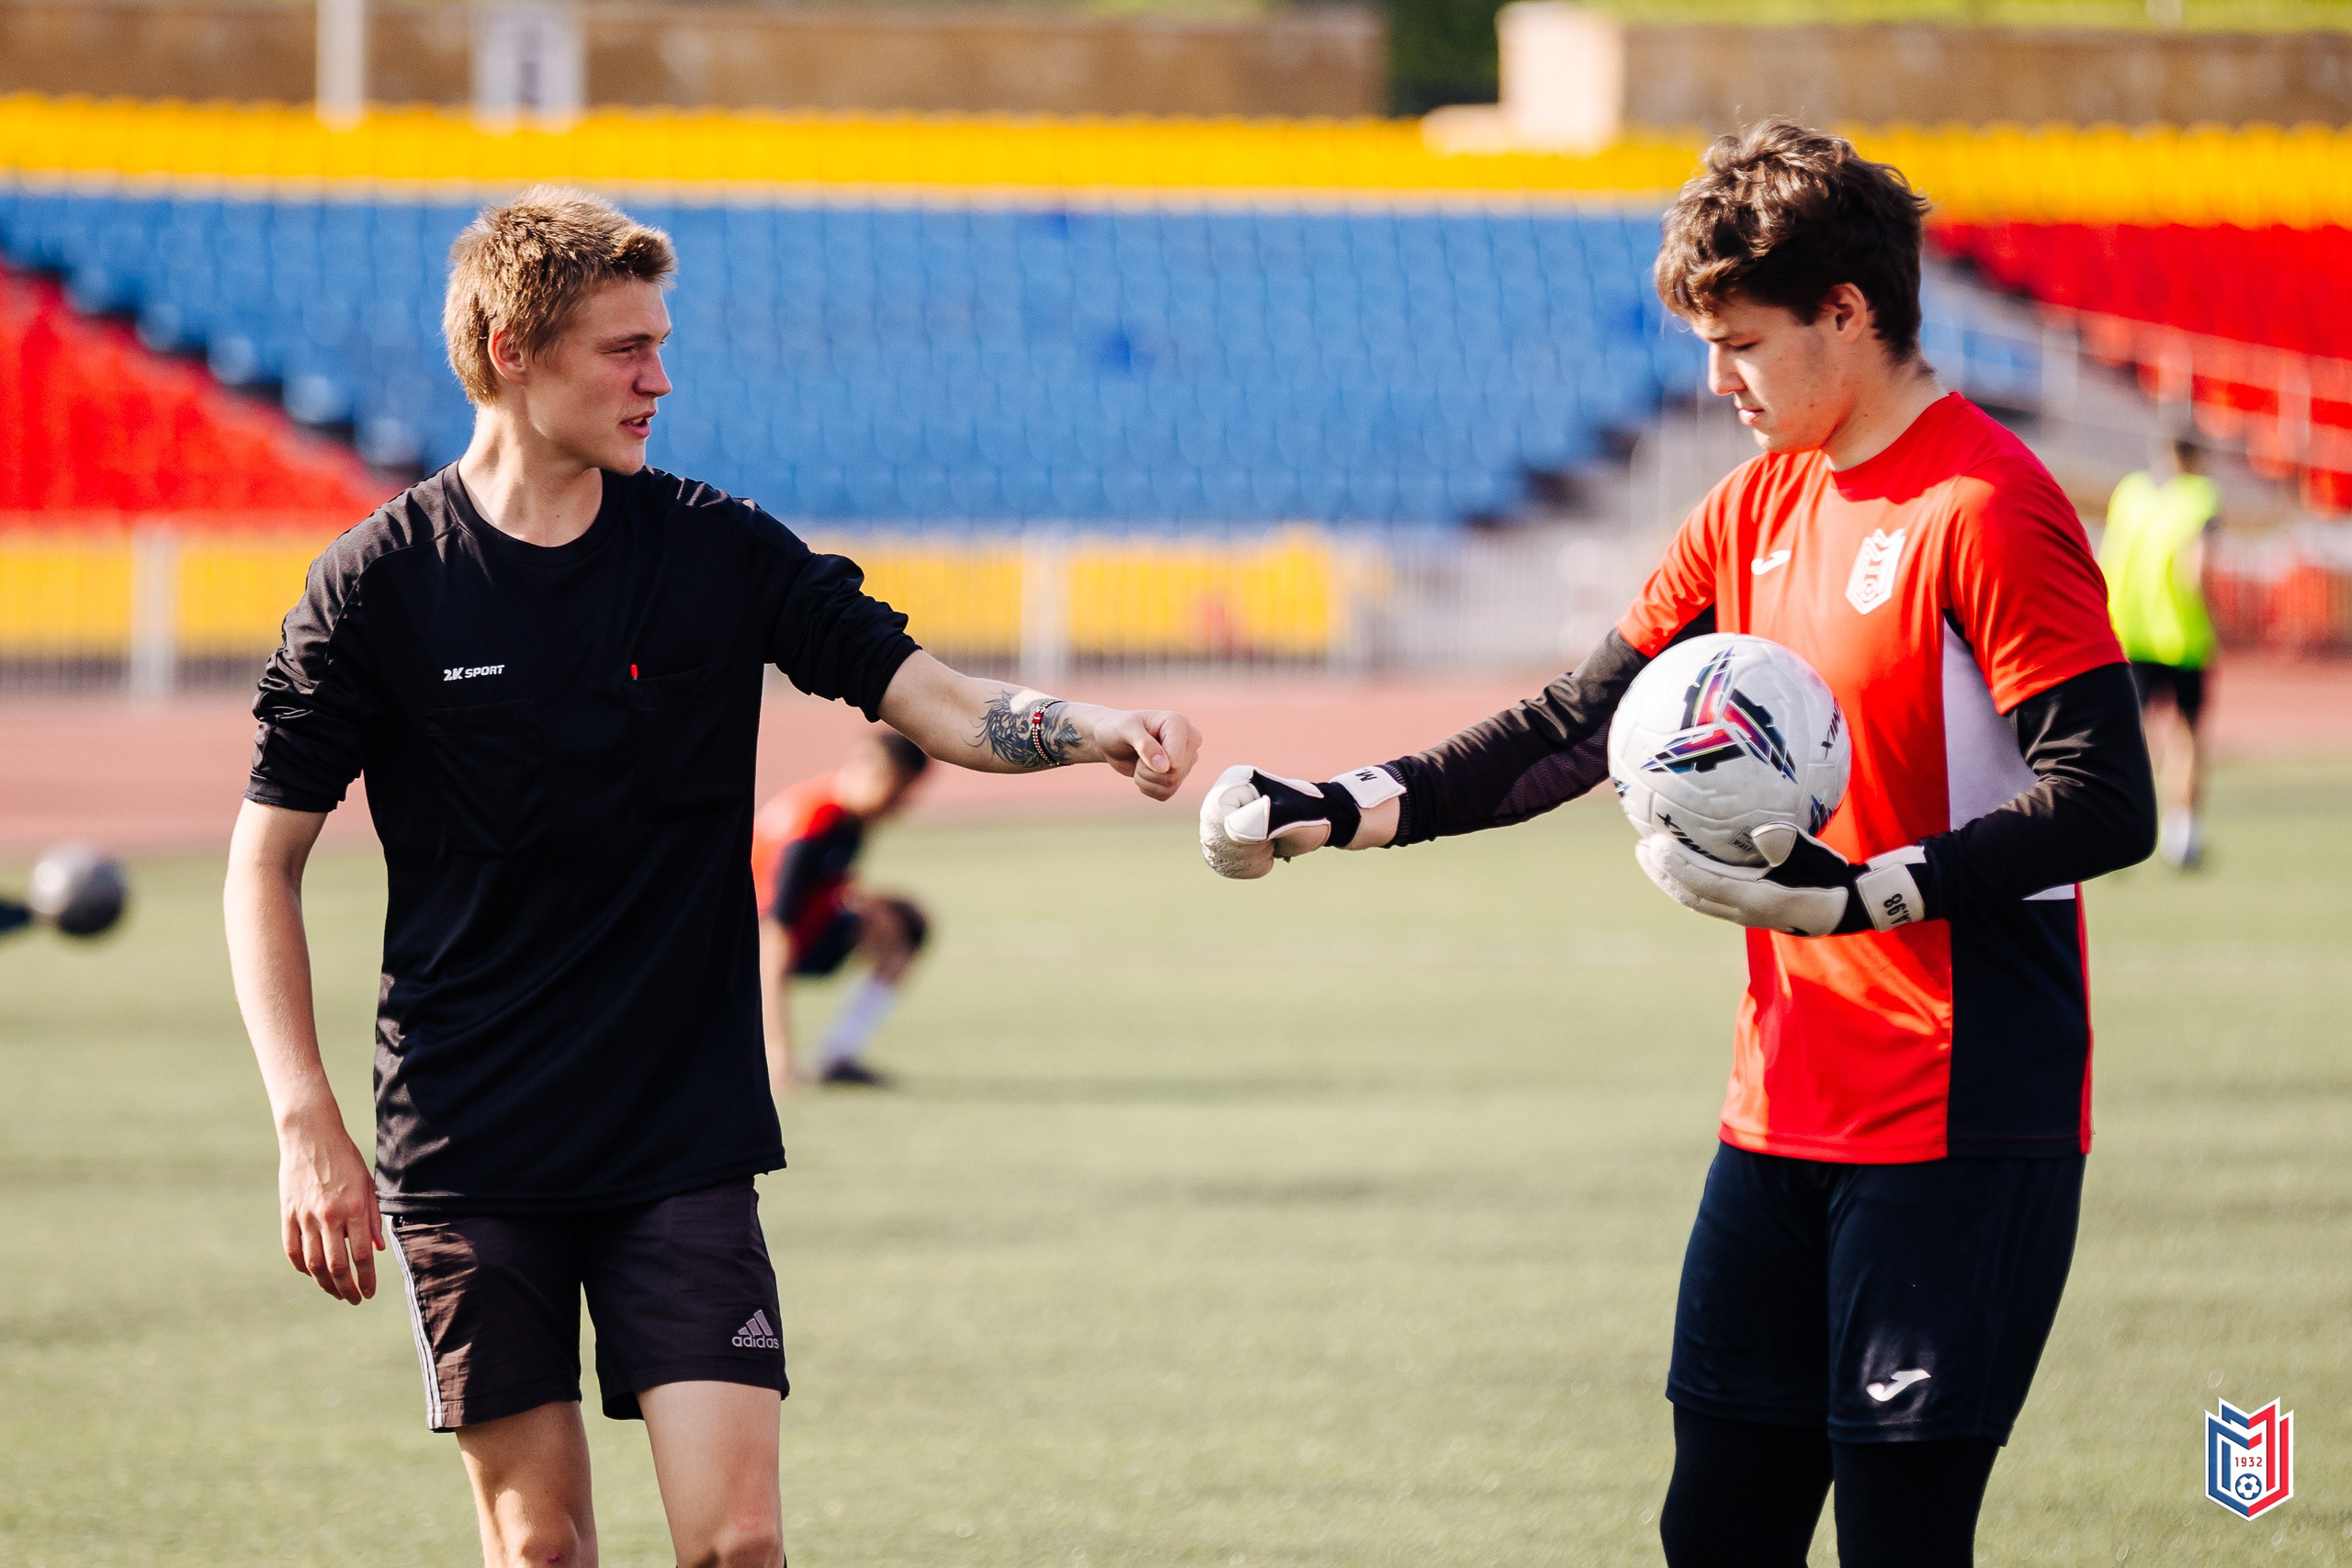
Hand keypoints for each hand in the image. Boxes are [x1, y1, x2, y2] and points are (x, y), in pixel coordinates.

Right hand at [277, 1105, 383, 1303]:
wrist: (311, 1136)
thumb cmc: (345, 1159)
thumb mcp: (367, 1185)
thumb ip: (373, 1219)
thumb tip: (376, 1250)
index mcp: (354, 1208)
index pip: (361, 1256)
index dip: (366, 1280)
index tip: (370, 1292)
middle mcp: (329, 1216)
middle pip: (336, 1266)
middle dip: (347, 1289)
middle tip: (354, 1299)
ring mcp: (305, 1216)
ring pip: (312, 1263)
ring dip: (325, 1283)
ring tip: (336, 1291)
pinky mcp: (287, 1214)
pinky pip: (292, 1249)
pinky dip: (301, 1266)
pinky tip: (311, 1273)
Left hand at [1091, 709, 1200, 801]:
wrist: (1113, 740)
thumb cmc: (1118, 728)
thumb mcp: (1125, 730)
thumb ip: (1144, 744)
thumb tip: (1164, 767)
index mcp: (1179, 723)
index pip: (1176, 760)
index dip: (1153, 764)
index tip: (1139, 750)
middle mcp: (1190, 740)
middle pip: (1175, 774)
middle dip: (1147, 771)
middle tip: (1137, 756)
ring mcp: (1187, 759)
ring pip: (1171, 786)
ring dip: (1145, 780)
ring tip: (1139, 763)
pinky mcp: (1179, 775)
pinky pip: (1166, 794)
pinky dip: (1148, 788)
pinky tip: (1142, 772)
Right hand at [1199, 766, 1345, 878]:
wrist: (1320, 824)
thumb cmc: (1309, 815)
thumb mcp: (1290, 816)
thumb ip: (1262, 821)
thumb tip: (1232, 830)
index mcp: (1232, 784)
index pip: (1214, 818)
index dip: (1237, 836)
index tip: (1267, 834)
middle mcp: (1221, 798)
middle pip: (1213, 840)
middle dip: (1246, 851)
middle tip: (1272, 839)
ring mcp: (1221, 819)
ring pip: (1215, 855)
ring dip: (1247, 861)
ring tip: (1270, 845)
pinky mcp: (1225, 838)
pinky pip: (1221, 864)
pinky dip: (1245, 868)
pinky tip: (1264, 855)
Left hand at [1634, 822, 1929, 936]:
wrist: (1847, 906)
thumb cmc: (1831, 875)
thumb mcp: (1814, 856)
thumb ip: (1788, 843)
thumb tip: (1762, 830)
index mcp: (1757, 900)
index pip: (1704, 884)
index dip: (1676, 866)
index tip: (1654, 843)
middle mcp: (1743, 912)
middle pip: (1690, 895)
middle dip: (1662, 873)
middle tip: (1641, 847)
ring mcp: (1742, 915)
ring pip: (1696, 899)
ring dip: (1670, 879)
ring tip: (1650, 854)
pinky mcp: (1745, 911)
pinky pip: (1707, 896)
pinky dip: (1688, 880)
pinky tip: (1682, 860)